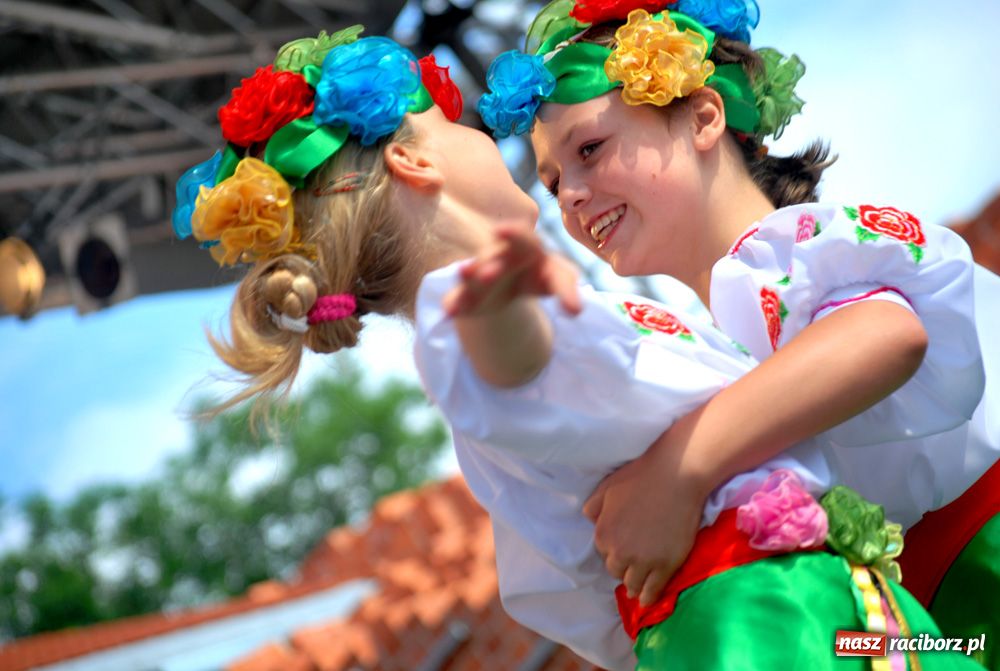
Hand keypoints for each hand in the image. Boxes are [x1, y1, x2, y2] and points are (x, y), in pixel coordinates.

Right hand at [442, 225, 580, 316]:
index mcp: (525, 247)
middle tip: (488, 274)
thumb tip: (576, 310)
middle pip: (493, 256)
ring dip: (469, 276)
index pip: (522, 237)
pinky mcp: (469, 295)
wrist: (515, 286)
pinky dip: (454, 304)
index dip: (513, 233)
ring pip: (472, 274)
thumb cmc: (542, 275)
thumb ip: (567, 291)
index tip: (501, 230)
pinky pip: (458, 298)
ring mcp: (481, 275)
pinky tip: (448, 313)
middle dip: (490, 262)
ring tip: (464, 277)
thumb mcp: (558, 279)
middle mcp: (499, 256)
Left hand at [583, 409, 710, 605]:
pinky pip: (654, 589)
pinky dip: (649, 597)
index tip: (622, 545)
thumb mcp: (607, 488)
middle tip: (632, 562)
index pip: (603, 552)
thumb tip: (588, 521)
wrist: (675, 476)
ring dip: (633, 584)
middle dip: (622, 566)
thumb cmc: (640, 477)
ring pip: (632, 583)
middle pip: (615, 570)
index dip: (613, 548)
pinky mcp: (666, 566)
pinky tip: (648, 599)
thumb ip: (594, 507)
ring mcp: (643, 561)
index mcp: (603, 534)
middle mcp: (619, 552)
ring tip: (636, 587)